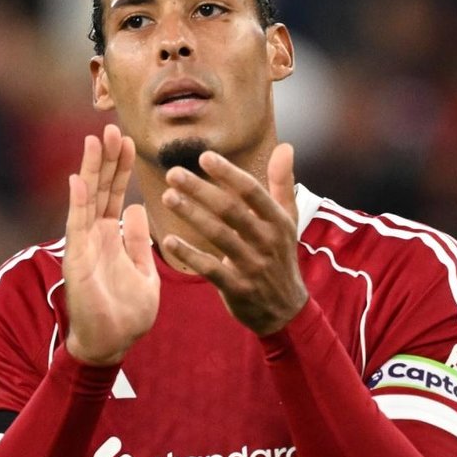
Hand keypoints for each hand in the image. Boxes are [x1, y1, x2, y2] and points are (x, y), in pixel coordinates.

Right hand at [63, 124, 158, 364]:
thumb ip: (139, 241)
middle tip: (112, 128)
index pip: (115, 194)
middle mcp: (95, 236)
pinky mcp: (77, 261)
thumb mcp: (144, 271)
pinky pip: (77, 227)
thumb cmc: (127, 314)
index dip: (121, 168)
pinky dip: (77, 203)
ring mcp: (84, 246)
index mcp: (112, 237)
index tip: (129, 140)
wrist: (112, 345)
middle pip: (100, 189)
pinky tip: (78, 179)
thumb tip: (140, 208)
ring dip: (91, 171)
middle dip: (106, 159)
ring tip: (95, 140)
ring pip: (87, 200)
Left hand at [159, 143, 307, 334]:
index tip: (204, 157)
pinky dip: (189, 254)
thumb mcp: (288, 221)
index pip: (252, 191)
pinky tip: (168, 241)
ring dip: (191, 214)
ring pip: (218, 235)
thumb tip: (285, 147)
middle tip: (173, 173)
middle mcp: (266, 241)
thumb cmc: (280, 257)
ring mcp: (252, 265)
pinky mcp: (238, 288)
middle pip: (230, 210)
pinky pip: (210, 269)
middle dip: (200, 189)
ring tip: (168, 197)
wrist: (285, 310)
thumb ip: (282, 184)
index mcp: (278, 221)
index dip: (228, 173)